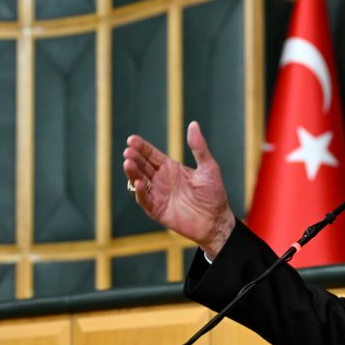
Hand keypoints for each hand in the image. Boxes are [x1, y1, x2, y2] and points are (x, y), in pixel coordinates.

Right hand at [122, 121, 235, 257]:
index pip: (151, 155)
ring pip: (139, 181)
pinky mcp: (157, 210)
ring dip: (133, 172)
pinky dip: (140, 192)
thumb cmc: (213, 194)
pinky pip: (145, 200)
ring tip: (128, 163)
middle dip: (134, 158)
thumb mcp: (209, 168)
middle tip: (128, 151)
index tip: (132, 140)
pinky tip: (140, 183)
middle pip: (142, 166)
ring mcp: (158, 195)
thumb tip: (193, 124)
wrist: (216, 220)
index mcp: (171, 168)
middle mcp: (161, 180)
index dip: (141, 147)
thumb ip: (199, 147)